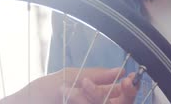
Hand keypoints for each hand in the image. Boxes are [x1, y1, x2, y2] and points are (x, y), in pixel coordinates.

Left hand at [0, 67, 137, 103]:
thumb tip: (120, 70)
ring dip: (96, 96)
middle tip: (121, 84)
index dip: (129, 87)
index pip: (121, 93)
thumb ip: (94, 75)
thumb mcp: (68, 77)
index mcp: (94, 94)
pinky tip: (74, 97)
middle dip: (124, 95)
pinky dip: (86, 101)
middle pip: (122, 102)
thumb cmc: (40, 92)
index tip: (129, 78)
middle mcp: (94, 103)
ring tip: (77, 89)